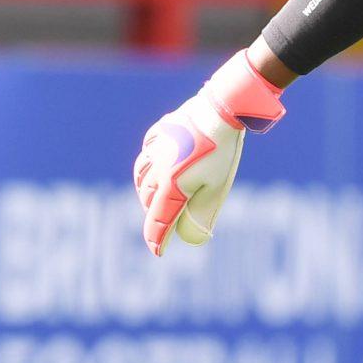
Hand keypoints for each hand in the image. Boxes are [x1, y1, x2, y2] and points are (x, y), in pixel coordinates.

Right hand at [132, 50, 286, 255]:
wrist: (220, 110)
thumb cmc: (221, 152)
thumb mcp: (217, 187)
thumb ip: (202, 213)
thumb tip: (194, 239)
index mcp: (170, 185)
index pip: (158, 220)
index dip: (157, 238)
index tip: (158, 252)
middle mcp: (156, 169)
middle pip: (148, 199)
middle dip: (154, 212)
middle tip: (165, 221)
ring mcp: (154, 149)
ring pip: (141, 176)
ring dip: (146, 190)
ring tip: (156, 197)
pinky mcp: (158, 132)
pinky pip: (145, 153)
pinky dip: (147, 165)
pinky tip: (154, 165)